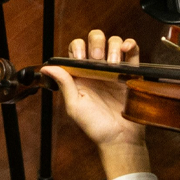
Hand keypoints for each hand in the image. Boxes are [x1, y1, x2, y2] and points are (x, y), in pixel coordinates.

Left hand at [44, 28, 150, 178]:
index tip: (80, 58)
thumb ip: (64, 84)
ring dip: (112, 46)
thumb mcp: (75, 106)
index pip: (76, 48)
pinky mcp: (132, 73)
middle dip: (95, 42)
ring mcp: (115, 69)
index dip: (77, 47)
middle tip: (97, 57)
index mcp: (81, 74)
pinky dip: (130, 44)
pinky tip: (125, 50)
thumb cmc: (95, 126)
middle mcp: (97, 68)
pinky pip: (133, 52)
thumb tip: (47, 67)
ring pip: (113, 42)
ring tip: (112, 63)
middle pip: (95, 39)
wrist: (119, 140)